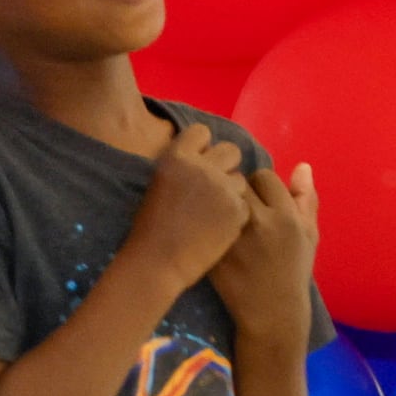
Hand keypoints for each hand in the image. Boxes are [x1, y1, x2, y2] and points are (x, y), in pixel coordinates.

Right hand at [129, 122, 252, 288]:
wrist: (158, 263)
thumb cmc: (150, 229)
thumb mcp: (159, 185)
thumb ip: (183, 168)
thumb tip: (203, 159)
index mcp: (177, 157)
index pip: (201, 132)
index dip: (203, 147)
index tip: (201, 163)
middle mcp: (202, 166)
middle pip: (230, 150)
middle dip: (226, 165)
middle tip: (216, 187)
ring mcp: (223, 187)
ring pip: (241, 179)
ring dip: (232, 192)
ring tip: (216, 213)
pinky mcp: (238, 210)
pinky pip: (245, 204)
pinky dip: (236, 214)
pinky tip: (221, 229)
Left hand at [212, 160, 321, 342]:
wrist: (272, 313)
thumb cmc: (293, 271)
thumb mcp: (309, 236)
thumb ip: (306, 199)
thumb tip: (303, 165)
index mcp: (286, 216)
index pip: (264, 175)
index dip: (260, 185)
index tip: (259, 198)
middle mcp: (259, 222)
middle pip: (237, 182)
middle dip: (236, 189)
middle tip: (238, 204)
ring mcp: (233, 237)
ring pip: (217, 197)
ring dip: (218, 201)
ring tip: (222, 215)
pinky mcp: (214, 250)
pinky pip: (204, 220)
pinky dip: (205, 221)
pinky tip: (210, 230)